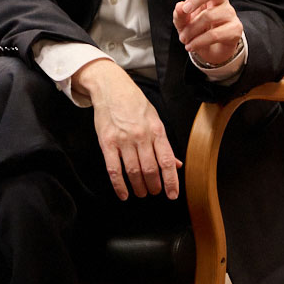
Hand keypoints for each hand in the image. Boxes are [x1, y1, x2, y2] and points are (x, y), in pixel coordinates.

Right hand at [72, 59, 180, 200]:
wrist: (111, 88)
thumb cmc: (135, 104)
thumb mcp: (155, 119)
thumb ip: (163, 144)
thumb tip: (175, 164)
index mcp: (157, 130)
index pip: (166, 160)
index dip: (171, 181)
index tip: (172, 194)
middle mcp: (141, 136)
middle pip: (150, 169)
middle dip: (154, 186)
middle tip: (155, 192)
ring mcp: (123, 140)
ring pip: (133, 171)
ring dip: (139, 187)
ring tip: (141, 193)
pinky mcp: (107, 142)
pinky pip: (114, 169)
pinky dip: (119, 185)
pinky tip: (123, 194)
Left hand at [172, 0, 243, 66]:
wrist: (210, 52)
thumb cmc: (196, 31)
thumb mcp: (182, 23)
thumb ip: (179, 15)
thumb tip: (180, 7)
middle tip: (185, 10)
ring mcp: (230, 13)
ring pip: (210, 16)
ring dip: (192, 30)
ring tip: (184, 39)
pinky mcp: (235, 29)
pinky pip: (216, 33)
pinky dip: (199, 41)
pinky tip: (191, 46)